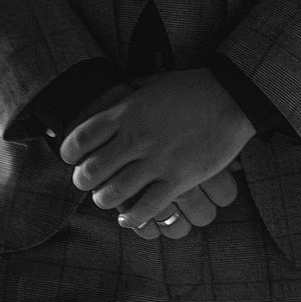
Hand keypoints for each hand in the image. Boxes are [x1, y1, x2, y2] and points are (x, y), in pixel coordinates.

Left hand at [60, 72, 254, 232]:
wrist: (232, 96)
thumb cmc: (194, 86)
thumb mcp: (154, 83)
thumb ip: (132, 93)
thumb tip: (119, 90)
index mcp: (127, 112)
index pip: (80, 139)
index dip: (68, 153)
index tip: (71, 159)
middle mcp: (136, 138)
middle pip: (91, 170)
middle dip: (83, 181)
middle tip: (87, 183)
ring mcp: (157, 161)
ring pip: (114, 193)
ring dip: (105, 200)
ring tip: (106, 200)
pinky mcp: (179, 179)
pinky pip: (147, 208)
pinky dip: (133, 218)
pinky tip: (129, 218)